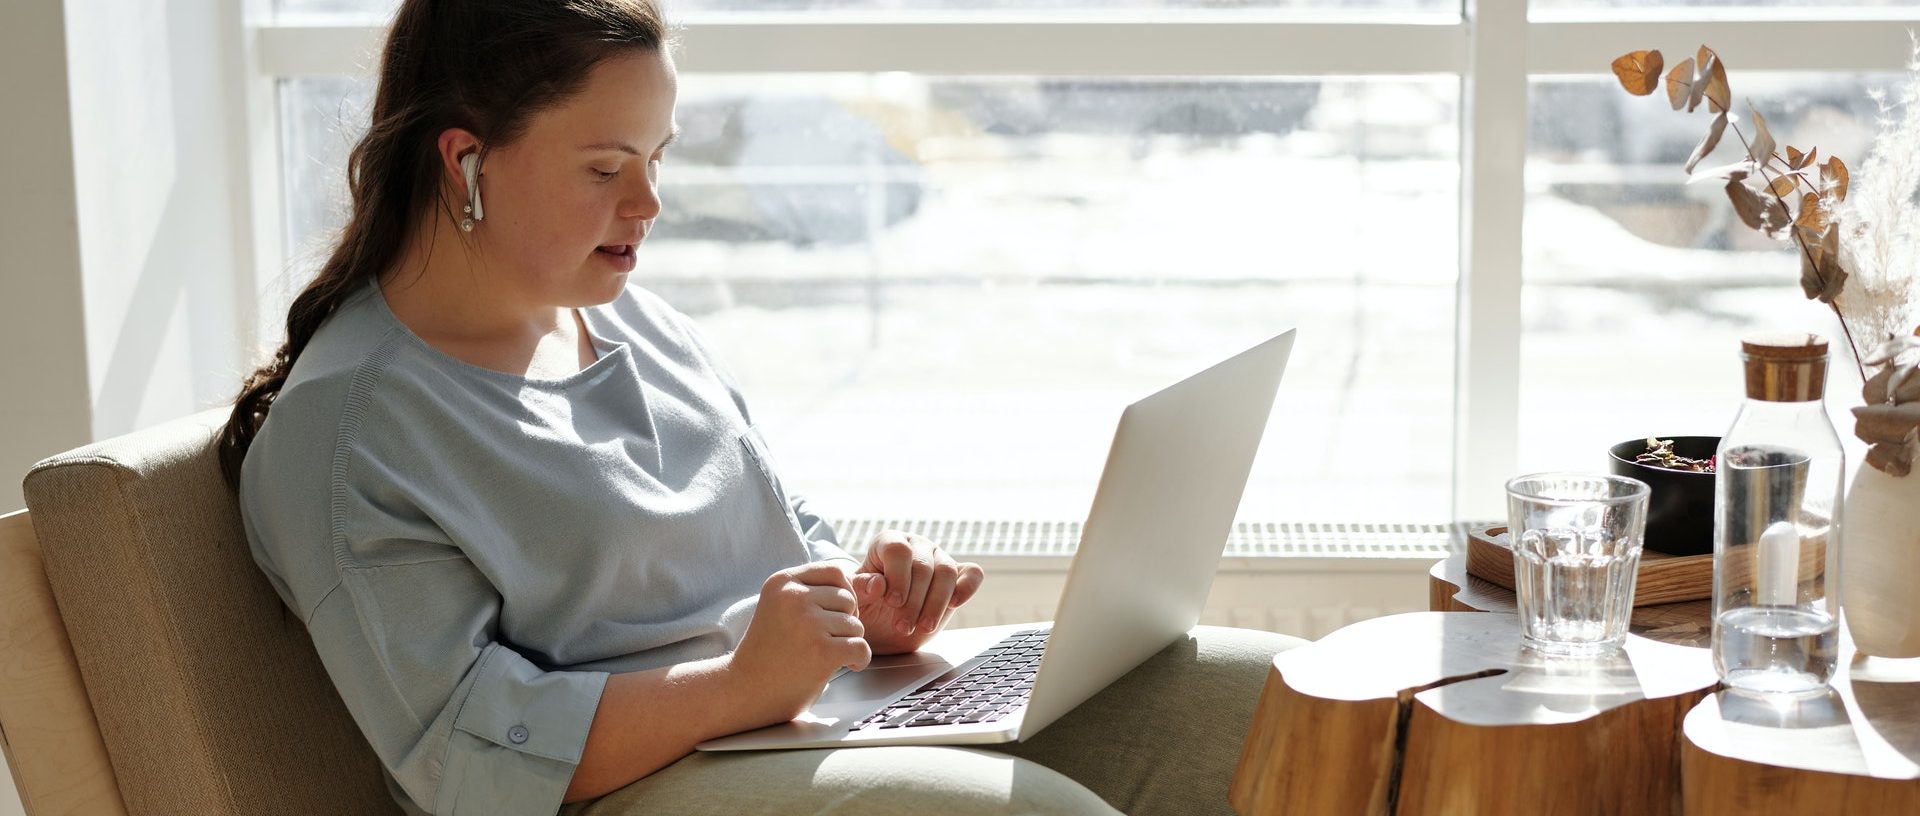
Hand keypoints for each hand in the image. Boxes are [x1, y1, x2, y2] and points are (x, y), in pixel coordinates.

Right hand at [730, 561, 872, 721]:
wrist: (743, 690)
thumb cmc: (767, 652)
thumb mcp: (781, 607)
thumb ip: (812, 592)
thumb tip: (870, 583)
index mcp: (782, 582)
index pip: (834, 572)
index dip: (843, 593)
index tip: (834, 614)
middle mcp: (793, 597)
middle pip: (847, 598)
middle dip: (846, 620)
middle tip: (831, 639)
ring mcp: (807, 623)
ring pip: (856, 624)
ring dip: (850, 642)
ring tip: (829, 655)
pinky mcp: (821, 651)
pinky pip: (861, 647)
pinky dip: (860, 659)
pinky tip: (847, 666)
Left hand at [848, 530, 984, 654]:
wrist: (882, 627)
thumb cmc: (866, 607)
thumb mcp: (855, 600)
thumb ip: (861, 589)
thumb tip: (877, 583)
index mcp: (888, 543)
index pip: (898, 550)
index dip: (897, 576)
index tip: (892, 603)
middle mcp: (916, 546)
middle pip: (923, 566)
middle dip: (914, 601)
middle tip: (902, 626)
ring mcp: (939, 559)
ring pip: (946, 572)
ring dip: (936, 603)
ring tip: (924, 627)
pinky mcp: (958, 576)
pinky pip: (972, 574)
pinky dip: (968, 587)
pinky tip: (955, 604)